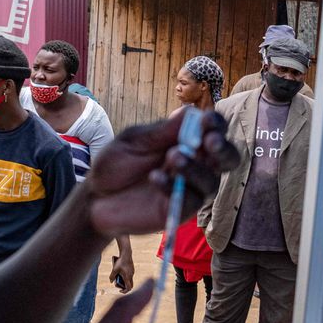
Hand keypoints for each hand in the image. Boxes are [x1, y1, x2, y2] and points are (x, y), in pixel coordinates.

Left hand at [84, 111, 238, 237]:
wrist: (94, 196)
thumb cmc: (116, 164)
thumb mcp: (134, 141)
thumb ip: (162, 131)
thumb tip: (191, 111)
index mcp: (187, 142)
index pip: (214, 131)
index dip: (216, 125)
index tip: (208, 120)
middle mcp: (195, 165)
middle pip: (228, 159)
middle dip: (223, 149)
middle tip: (210, 142)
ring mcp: (189, 189)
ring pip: (211, 182)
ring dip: (196, 168)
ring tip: (174, 157)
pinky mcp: (178, 211)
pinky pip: (189, 202)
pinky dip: (174, 186)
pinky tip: (155, 178)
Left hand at [109, 252, 135, 292]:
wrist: (126, 254)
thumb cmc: (120, 261)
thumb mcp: (114, 269)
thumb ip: (112, 276)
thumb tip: (111, 281)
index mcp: (127, 277)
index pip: (128, 288)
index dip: (125, 291)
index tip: (120, 291)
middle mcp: (131, 275)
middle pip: (129, 285)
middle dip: (123, 286)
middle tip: (117, 284)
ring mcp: (132, 272)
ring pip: (129, 280)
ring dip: (123, 281)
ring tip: (117, 276)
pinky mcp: (132, 269)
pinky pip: (129, 275)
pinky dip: (125, 276)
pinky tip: (120, 272)